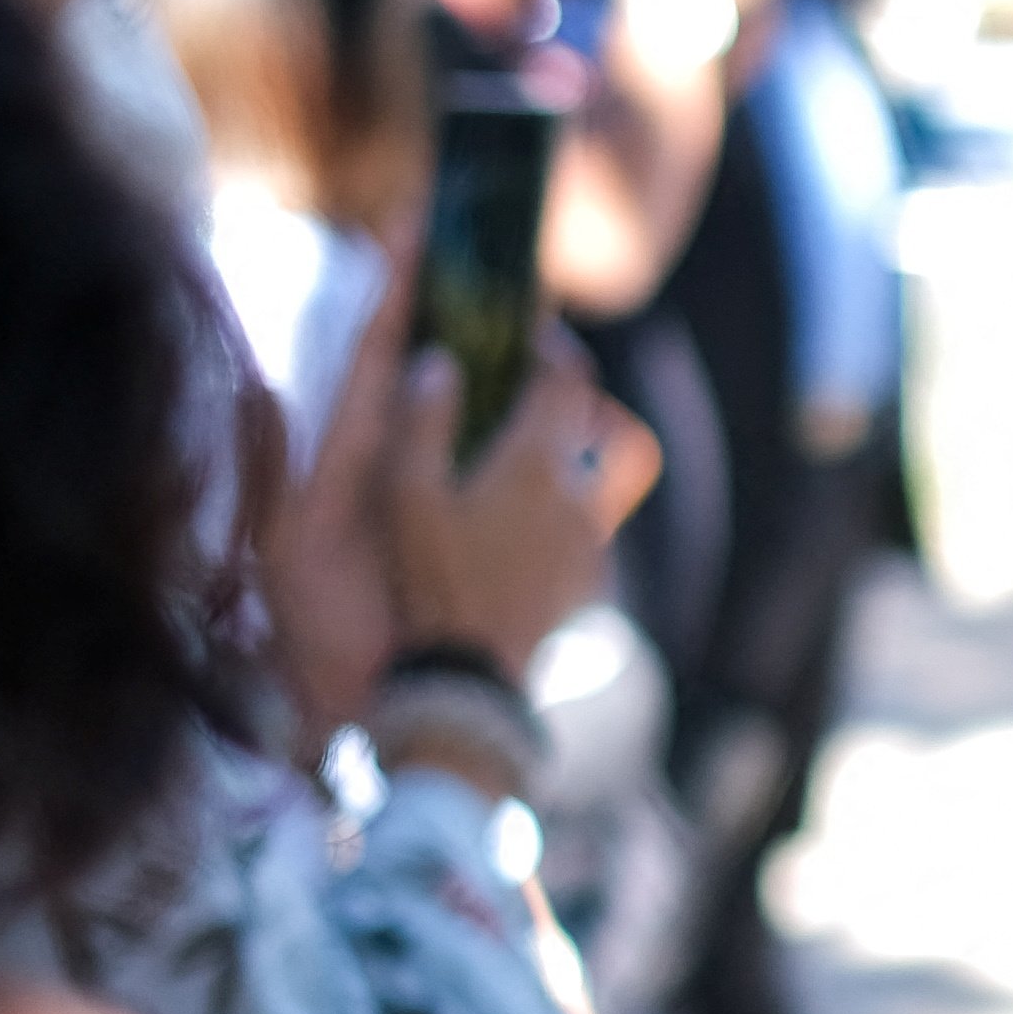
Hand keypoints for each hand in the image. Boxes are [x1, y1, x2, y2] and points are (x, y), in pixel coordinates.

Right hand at [373, 317, 656, 671]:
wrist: (470, 678)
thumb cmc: (428, 579)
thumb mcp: (406, 493)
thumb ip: (422, 420)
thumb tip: (440, 363)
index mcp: (535, 462)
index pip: (567, 378)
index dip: (551, 346)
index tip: (528, 335)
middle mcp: (578, 495)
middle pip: (600, 419)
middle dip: (572, 391)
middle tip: (534, 383)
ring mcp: (591, 541)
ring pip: (606, 471)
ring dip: (578, 448)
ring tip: (531, 449)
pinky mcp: (589, 580)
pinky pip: (594, 521)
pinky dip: (569, 501)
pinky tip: (522, 515)